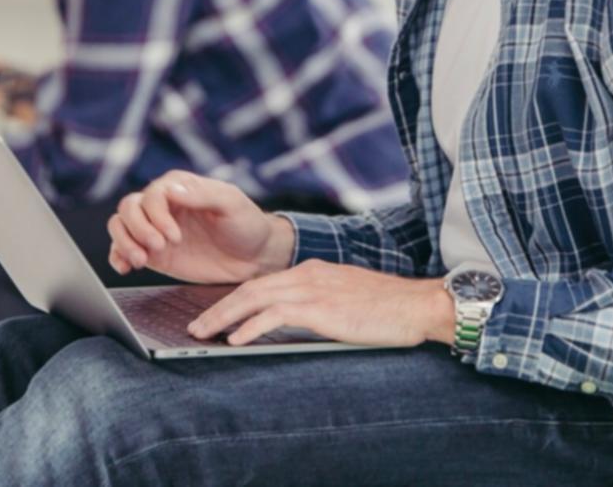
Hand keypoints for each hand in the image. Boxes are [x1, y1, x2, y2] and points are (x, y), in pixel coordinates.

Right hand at [107, 172, 294, 283]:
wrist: (255, 256)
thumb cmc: (246, 223)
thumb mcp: (231, 203)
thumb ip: (202, 195)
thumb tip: (170, 191)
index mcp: (179, 187)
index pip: (151, 195)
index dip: (156, 215)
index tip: (173, 235)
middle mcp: (162, 206)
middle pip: (129, 208)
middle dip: (138, 229)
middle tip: (158, 247)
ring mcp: (155, 230)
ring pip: (120, 226)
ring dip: (124, 242)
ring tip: (141, 261)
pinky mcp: (154, 254)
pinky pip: (123, 250)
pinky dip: (117, 256)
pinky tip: (125, 267)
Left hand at [186, 260, 455, 348]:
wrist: (417, 305)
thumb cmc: (387, 309)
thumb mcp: (344, 301)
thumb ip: (317, 305)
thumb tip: (290, 325)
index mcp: (312, 271)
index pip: (262, 283)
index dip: (234, 299)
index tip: (213, 314)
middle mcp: (307, 274)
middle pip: (249, 288)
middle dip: (218, 308)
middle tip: (195, 326)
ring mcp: (313, 289)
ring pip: (253, 299)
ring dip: (222, 317)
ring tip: (202, 334)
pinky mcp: (319, 308)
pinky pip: (273, 316)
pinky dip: (249, 327)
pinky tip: (234, 341)